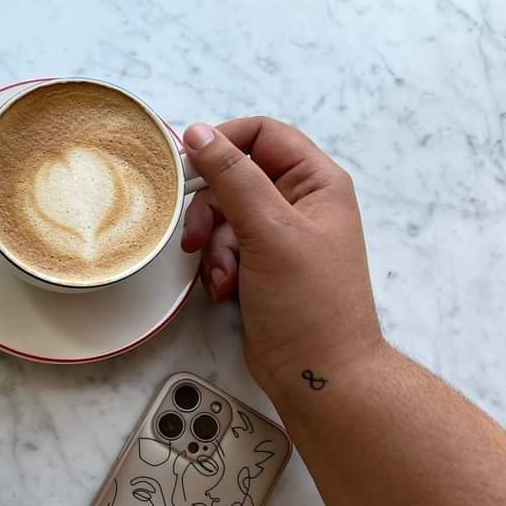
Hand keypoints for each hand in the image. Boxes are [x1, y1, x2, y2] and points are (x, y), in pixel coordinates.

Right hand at [180, 117, 385, 398]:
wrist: (317, 371)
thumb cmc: (309, 303)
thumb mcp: (269, 231)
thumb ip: (232, 177)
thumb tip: (199, 134)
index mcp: (317, 182)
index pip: (263, 135)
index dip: (223, 144)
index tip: (188, 167)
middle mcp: (300, 203)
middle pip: (235, 177)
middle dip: (211, 210)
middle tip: (197, 237)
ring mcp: (280, 236)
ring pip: (224, 216)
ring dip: (213, 245)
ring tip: (223, 276)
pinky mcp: (262, 266)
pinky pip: (225, 247)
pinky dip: (218, 266)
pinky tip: (225, 289)